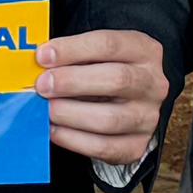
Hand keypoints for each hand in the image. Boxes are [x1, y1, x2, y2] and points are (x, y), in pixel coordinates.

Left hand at [39, 29, 169, 165]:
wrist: (128, 104)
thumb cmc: (105, 72)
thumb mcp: (97, 55)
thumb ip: (73, 56)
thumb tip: (39, 65)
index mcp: (144, 51)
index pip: (109, 44)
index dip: (73, 49)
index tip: (43, 56)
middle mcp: (153, 84)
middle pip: (117, 80)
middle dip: (72, 82)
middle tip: (42, 85)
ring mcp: (147, 117)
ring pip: (110, 118)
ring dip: (70, 114)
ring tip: (46, 109)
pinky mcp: (137, 146)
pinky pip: (104, 147)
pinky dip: (74, 140)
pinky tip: (55, 130)